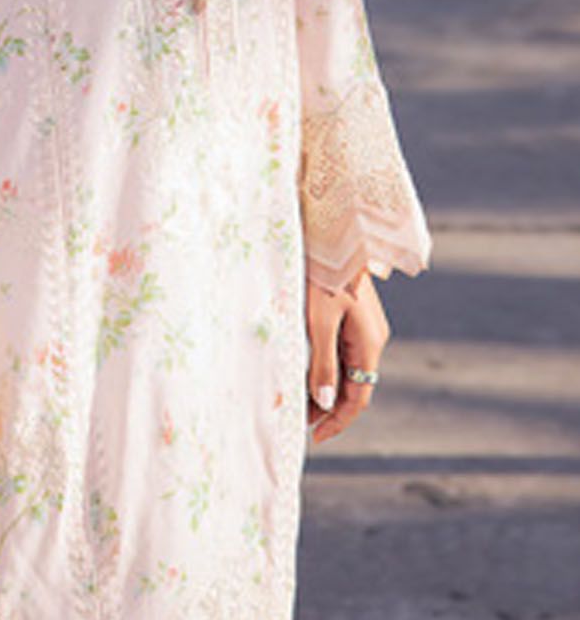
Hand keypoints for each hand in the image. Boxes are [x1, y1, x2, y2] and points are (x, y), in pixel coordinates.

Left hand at [305, 267, 389, 445]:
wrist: (335, 234)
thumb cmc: (325, 274)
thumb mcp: (319, 322)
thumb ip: (323, 364)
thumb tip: (326, 404)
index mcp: (370, 344)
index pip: (358, 397)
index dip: (338, 420)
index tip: (315, 436)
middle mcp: (372, 338)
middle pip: (354, 384)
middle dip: (329, 406)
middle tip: (301, 421)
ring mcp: (364, 326)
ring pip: (347, 367)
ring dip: (326, 386)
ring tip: (299, 401)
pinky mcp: (353, 314)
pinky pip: (342, 350)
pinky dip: (326, 365)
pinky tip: (307, 369)